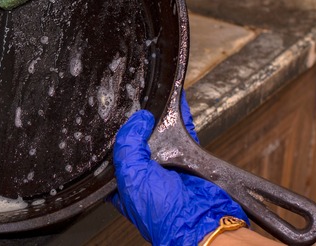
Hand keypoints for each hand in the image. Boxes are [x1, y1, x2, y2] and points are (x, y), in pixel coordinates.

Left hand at [110, 91, 249, 244]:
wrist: (200, 220)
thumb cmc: (163, 212)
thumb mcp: (131, 174)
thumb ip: (128, 144)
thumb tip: (137, 120)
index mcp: (124, 181)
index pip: (116, 151)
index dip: (116, 133)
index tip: (115, 112)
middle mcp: (145, 173)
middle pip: (139, 139)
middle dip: (139, 122)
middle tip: (136, 100)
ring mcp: (167, 166)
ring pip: (162, 134)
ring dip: (160, 116)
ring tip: (155, 95)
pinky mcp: (189, 160)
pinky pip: (185, 131)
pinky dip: (182, 115)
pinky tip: (177, 101)